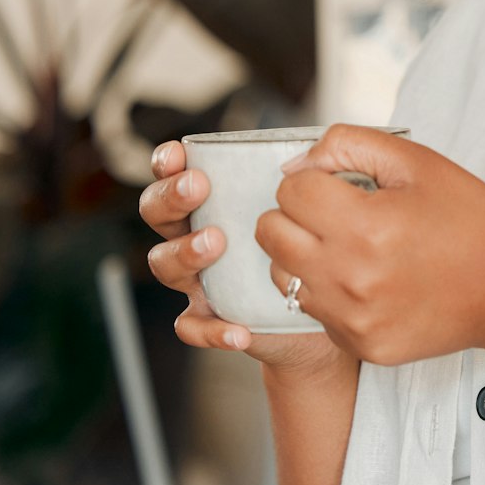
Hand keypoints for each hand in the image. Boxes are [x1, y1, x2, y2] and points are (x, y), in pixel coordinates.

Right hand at [138, 140, 345, 375]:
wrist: (325, 308)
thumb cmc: (316, 241)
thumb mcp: (312, 204)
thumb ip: (306, 176)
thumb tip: (311, 155)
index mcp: (216, 201)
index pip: (176, 174)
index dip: (168, 163)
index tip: (178, 155)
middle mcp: (196, 235)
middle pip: (158, 214)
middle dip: (170, 198)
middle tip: (198, 188)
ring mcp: (198, 278)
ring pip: (165, 264)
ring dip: (184, 252)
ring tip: (215, 244)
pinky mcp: (211, 318)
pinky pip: (191, 326)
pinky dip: (210, 329)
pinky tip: (239, 329)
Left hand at [255, 124, 484, 366]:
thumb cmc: (471, 219)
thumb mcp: (419, 162)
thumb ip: (349, 145)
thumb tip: (296, 164)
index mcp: (364, 224)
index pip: (289, 191)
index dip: (314, 180)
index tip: (343, 186)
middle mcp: (349, 276)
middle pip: (271, 235)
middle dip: (296, 216)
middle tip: (339, 215)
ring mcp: (352, 318)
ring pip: (284, 277)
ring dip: (308, 257)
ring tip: (356, 250)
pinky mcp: (360, 345)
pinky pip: (315, 313)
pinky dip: (333, 294)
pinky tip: (375, 283)